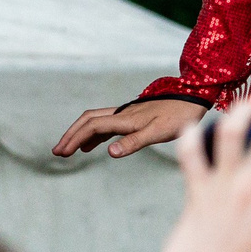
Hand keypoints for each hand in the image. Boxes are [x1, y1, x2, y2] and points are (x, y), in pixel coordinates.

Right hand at [55, 96, 203, 159]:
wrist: (193, 98)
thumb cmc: (179, 117)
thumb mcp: (159, 132)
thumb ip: (134, 142)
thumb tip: (109, 153)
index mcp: (125, 118)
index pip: (92, 127)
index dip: (74, 139)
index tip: (62, 153)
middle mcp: (122, 114)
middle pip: (87, 121)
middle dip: (71, 135)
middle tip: (57, 152)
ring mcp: (126, 114)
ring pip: (94, 121)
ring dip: (79, 134)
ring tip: (68, 150)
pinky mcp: (132, 117)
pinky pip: (106, 124)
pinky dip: (93, 134)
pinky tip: (92, 146)